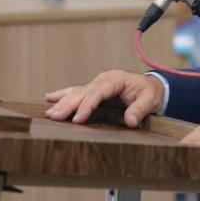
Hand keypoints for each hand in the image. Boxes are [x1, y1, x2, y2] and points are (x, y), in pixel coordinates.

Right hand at [44, 70, 164, 125]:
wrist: (151, 87)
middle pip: (83, 92)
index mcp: (115, 79)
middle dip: (68, 105)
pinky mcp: (93, 90)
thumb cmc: (149, 92)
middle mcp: (103, 80)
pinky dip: (62, 94)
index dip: (87, 106)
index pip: (98, 93)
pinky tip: (49, 98)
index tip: (77, 119)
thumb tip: (130, 121)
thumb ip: (139, 109)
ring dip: (61, 102)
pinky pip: (76, 92)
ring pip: (76, 92)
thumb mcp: (149, 100)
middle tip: (54, 116)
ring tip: (49, 113)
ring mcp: (97, 84)